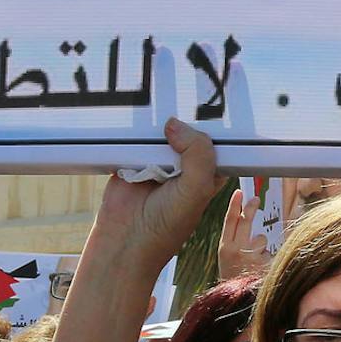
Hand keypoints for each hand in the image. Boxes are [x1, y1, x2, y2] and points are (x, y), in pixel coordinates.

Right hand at [92, 120, 219, 277]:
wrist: (124, 240)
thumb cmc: (166, 225)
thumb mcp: (196, 189)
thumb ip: (198, 154)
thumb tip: (174, 124)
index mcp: (206, 173)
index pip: (216, 142)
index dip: (216, 126)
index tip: (214, 105)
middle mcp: (184, 165)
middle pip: (188, 132)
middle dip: (185, 121)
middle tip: (180, 102)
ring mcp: (158, 161)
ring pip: (163, 133)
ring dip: (157, 128)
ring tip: (156, 112)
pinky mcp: (134, 159)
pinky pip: (137, 138)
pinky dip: (135, 134)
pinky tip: (136, 126)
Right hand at [217, 181, 269, 280]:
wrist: (237, 301)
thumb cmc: (234, 276)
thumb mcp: (228, 259)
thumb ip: (235, 242)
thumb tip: (249, 222)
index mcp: (224, 248)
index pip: (229, 221)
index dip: (234, 205)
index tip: (238, 192)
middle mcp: (235, 250)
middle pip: (245, 222)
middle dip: (251, 207)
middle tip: (256, 199)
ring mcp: (250, 257)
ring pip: (261, 239)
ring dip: (261, 245)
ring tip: (255, 261)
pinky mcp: (264, 263)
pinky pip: (270, 253)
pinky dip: (268, 259)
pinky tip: (262, 270)